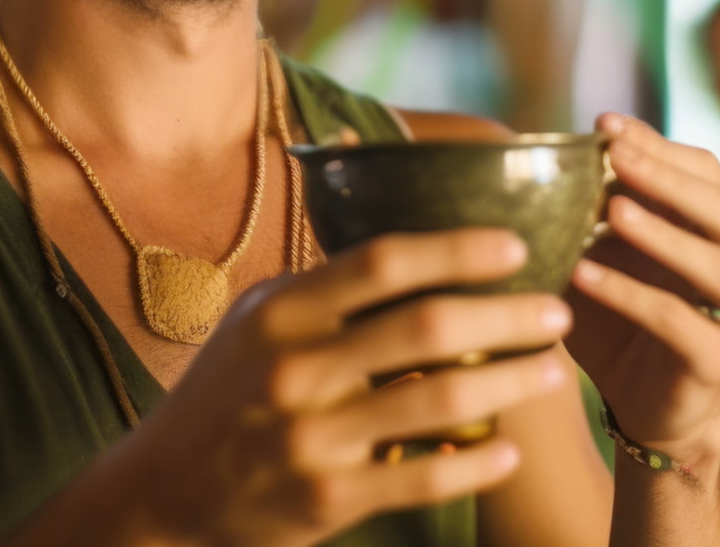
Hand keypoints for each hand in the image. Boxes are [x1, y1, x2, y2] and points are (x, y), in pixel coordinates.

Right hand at [125, 228, 573, 546]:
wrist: (163, 490)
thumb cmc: (229, 390)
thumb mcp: (258, 319)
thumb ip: (325, 278)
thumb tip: (400, 219)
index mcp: (280, 312)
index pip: (382, 261)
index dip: (457, 249)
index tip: (515, 247)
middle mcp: (294, 369)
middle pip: (424, 328)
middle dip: (506, 316)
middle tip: (557, 312)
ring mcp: (310, 438)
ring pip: (437, 402)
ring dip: (509, 383)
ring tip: (552, 373)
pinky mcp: (325, 500)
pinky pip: (421, 477)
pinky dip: (474, 463)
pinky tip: (509, 452)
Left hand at [564, 113, 719, 464]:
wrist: (641, 409)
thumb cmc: (617, 320)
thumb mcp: (600, 257)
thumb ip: (587, 212)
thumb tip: (534, 155)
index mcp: (715, 232)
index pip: (705, 171)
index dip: (660, 143)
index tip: (605, 123)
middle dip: (671, 178)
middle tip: (618, 155)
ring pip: (719, 267)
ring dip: (666, 234)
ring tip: (614, 210)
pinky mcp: (716, 363)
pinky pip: (680, 324)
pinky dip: (632, 296)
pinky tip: (584, 276)